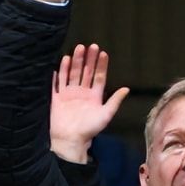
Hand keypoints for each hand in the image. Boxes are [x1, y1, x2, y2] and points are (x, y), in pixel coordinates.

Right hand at [49, 43, 128, 161]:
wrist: (71, 140)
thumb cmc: (90, 129)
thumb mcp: (106, 115)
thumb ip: (115, 101)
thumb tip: (127, 88)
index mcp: (94, 96)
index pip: (98, 77)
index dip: (101, 65)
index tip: (103, 53)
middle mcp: (82, 93)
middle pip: (85, 72)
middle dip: (88, 59)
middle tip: (91, 45)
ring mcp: (69, 94)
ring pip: (72, 74)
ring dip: (75, 62)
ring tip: (78, 48)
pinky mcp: (57, 98)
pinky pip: (58, 82)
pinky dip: (60, 72)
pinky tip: (62, 61)